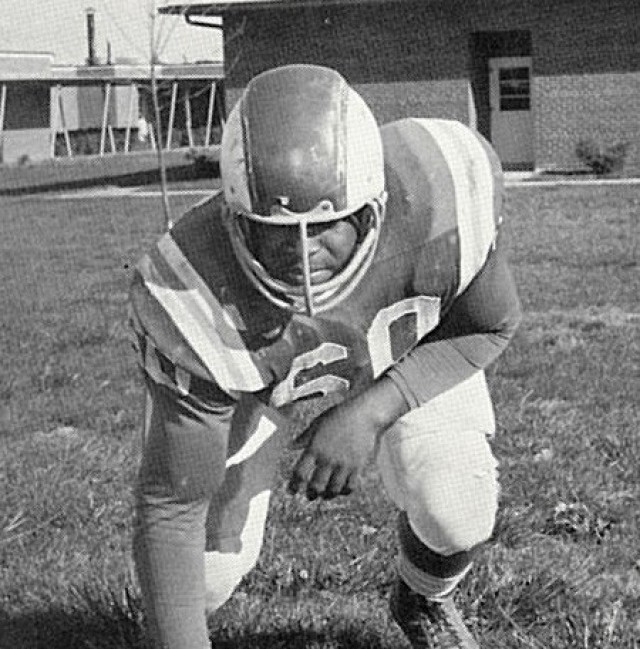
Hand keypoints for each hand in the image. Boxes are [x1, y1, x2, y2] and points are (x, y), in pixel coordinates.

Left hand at [288, 377, 408, 499]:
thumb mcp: (318, 423)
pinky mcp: (357, 466)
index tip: (292, 490)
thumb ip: (304, 437)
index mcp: (315, 448)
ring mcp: (343, 464)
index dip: (294, 485)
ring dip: (327, 495)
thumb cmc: (340, 416)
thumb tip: (291, 446)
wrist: (364, 414)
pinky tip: (342, 489)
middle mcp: (328, 458)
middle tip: (310, 495)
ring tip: (326, 494)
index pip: (300, 472)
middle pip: (316, 486)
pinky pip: (350, 487)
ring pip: (333, 490)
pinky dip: (344, 491)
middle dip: (311, 494)